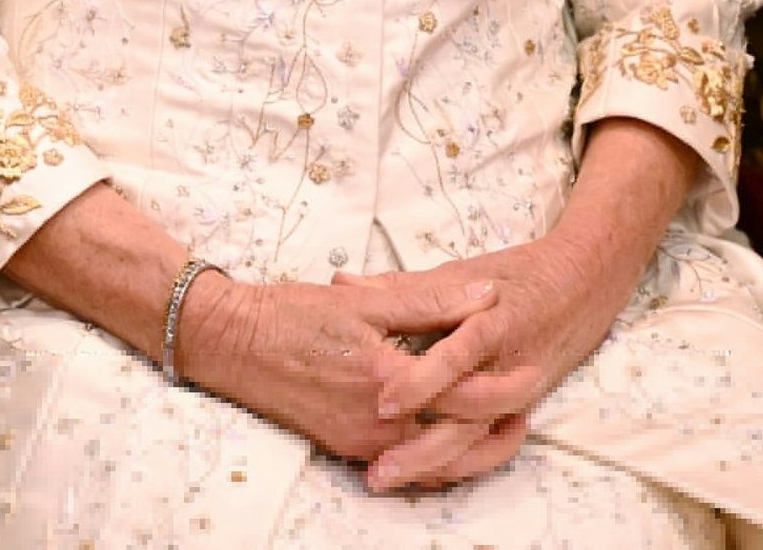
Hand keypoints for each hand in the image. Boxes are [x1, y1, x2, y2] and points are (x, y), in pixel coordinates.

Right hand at [173, 270, 501, 465]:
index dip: (508, 384)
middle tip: (529, 401)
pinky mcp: (345, 447)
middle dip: (502, 425)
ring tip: (502, 426)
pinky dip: (437, 460)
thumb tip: (484, 296)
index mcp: (388, 379)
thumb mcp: (363, 299)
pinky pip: (406, 466)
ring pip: (437, 464)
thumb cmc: (290, 314)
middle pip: (461, 440)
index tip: (533, 368)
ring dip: (475, 451)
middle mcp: (378, 422)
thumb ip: (429, 300)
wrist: (229, 343)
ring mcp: (361, 441)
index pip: (468, 395)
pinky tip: (449, 440)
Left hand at [332, 231, 643, 493]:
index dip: (419, 383)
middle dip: (424, 446)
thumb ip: (402, 286)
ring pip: (480, 436)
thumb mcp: (458, 272)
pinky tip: (434, 473)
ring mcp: (520, 385)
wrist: (587, 278)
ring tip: (395, 477)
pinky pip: (499, 440)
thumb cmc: (517, 274)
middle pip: (467, 413)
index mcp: (487, 321)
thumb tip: (342, 280)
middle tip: (379, 467)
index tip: (381, 403)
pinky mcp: (529, 401)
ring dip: (439, 461)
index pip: (455, 357)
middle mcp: (507, 361)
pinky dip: (469, 458)